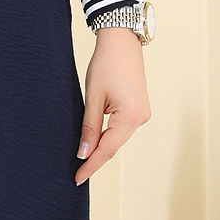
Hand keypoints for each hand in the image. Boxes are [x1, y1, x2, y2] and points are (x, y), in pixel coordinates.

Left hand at [74, 27, 151, 184]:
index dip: (90, 165)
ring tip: (83, 158)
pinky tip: (96, 139)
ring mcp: (142, 113)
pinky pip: (122, 127)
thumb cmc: (106, 64)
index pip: (106, 150)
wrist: (121, 40)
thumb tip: (84, 153)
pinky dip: (109, 134)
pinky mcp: (139, 108)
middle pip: (113, 145)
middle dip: (95, 158)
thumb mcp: (93, 96)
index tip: (77, 179)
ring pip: (118, 137)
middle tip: (76, 172)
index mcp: (130, 117)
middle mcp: (141, 119)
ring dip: (102, 145)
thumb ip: (89, 127)